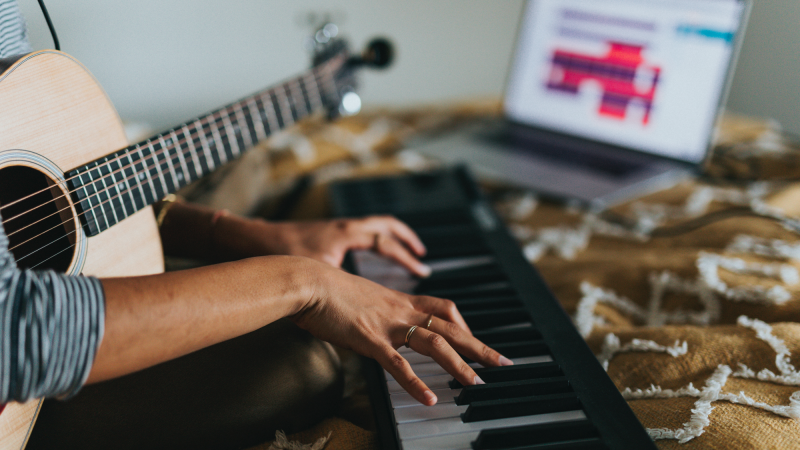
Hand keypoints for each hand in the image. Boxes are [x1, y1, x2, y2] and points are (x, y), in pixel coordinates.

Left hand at [233, 216, 430, 276]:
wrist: (255, 241)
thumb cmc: (282, 255)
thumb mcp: (318, 277)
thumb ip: (342, 295)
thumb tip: (358, 318)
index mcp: (346, 234)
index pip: (385, 242)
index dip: (405, 257)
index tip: (420, 269)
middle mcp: (344, 227)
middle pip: (385, 224)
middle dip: (405, 238)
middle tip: (419, 253)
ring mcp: (334, 228)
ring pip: (372, 225)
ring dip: (390, 236)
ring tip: (402, 250)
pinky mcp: (325, 234)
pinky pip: (358, 232)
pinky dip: (371, 240)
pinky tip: (368, 255)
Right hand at [291, 259, 512, 405]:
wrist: (307, 280)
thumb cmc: (325, 288)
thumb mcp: (358, 297)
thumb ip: (372, 312)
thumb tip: (370, 325)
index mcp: (398, 300)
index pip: (443, 308)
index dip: (463, 324)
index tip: (475, 339)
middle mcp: (400, 310)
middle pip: (451, 327)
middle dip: (479, 346)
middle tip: (502, 362)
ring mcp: (387, 324)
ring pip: (434, 344)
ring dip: (459, 365)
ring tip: (477, 384)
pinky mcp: (369, 339)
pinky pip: (398, 364)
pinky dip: (416, 383)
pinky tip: (430, 398)